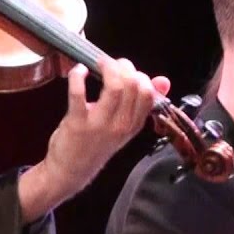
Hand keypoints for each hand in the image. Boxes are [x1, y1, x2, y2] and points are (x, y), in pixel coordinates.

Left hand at [41, 57, 170, 196]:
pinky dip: (77, 75)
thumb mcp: (123, 127)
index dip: (140, 76)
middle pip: (133, 86)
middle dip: (124, 67)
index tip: (128, 72)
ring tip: (98, 62)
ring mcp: (99, 125)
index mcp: (133, 125)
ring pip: (113, 87)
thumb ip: (140, 104)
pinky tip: (79, 70)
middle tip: (112, 64)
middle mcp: (121, 125)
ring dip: (107, 67)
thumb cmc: (96, 145)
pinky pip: (78, 92)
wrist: (70, 171)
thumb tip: (163, 80)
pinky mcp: (76, 122)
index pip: (148, 94)